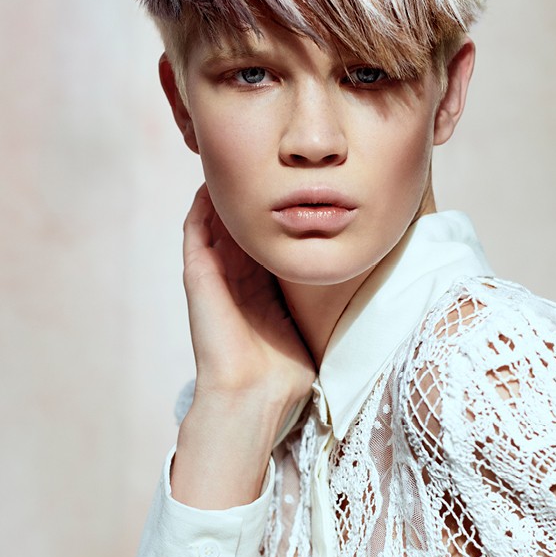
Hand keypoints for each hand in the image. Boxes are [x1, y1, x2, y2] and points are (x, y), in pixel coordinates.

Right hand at [182, 184, 315, 427]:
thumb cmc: (286, 372)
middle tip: (264, 160)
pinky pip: (194, 231)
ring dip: (224, 194)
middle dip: (252, 194)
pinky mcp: (198, 277)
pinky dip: (201, 207)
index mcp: (262, 288)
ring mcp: (215, 276)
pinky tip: (210, 183)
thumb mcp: (312, 324)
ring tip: (236, 161)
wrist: (255, 395)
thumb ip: (325, 303)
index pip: (268, 239)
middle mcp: (237, 278)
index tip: (296, 183)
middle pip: (241, 224)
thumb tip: (360, 281)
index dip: (278, 211)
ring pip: (216, 222)